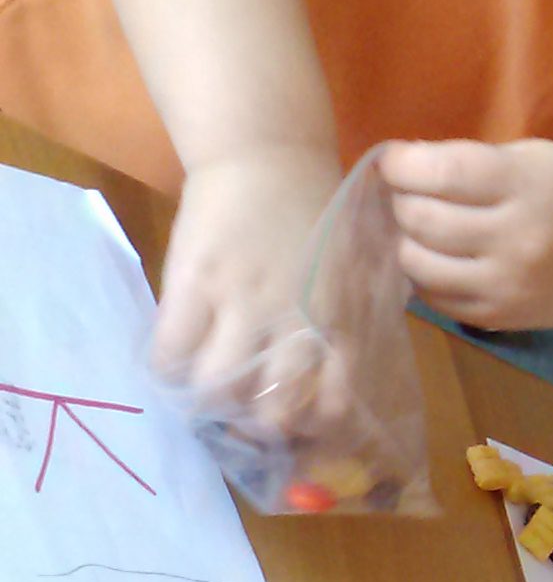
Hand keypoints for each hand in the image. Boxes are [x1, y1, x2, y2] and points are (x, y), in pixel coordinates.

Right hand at [153, 142, 344, 422]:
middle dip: (255, 425)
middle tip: (242, 412)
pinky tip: (174, 358)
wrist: (268, 153)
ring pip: (219, 390)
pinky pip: (170, 354)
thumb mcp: (355, 268)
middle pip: (273, 410)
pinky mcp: (196, 283)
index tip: (292, 424)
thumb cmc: (315, 211)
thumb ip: (353, 320)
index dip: (308, 428)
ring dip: (208, 400)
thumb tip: (342, 377)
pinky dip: (168, 369)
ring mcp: (244, 302)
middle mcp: (297, 319)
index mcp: (341, 318)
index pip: (332, 403)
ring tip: (204, 387)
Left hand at [381, 139, 552, 328]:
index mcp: (528, 187)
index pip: (443, 172)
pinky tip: (442, 257)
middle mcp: (518, 240)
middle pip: (423, 219)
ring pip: (418, 263)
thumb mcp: (535, 159)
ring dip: (409, 240)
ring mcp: (508, 285)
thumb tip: (401, 167)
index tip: (393, 160)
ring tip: (423, 227)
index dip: (403, 165)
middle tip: (411, 193)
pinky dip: (427, 274)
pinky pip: (434, 297)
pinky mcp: (500, 317)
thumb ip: (473, 161)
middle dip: (403, 200)